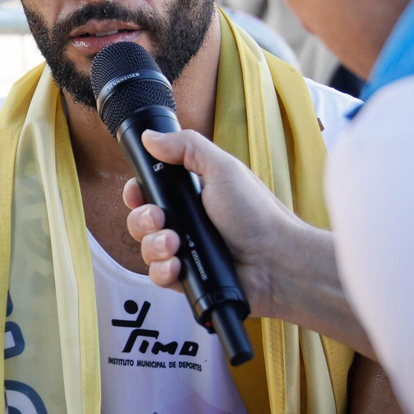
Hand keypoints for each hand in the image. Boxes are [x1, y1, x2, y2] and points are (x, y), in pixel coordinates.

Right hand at [123, 128, 296, 317]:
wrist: (275, 262)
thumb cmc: (257, 214)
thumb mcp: (223, 169)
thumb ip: (186, 147)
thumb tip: (151, 136)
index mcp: (192, 194)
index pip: (150, 191)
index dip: (137, 192)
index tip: (138, 193)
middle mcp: (186, 221)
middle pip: (141, 219)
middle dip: (142, 219)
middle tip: (160, 219)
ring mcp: (185, 250)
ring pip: (145, 248)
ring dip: (154, 245)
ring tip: (175, 244)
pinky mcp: (186, 277)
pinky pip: (157, 275)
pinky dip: (163, 270)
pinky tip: (178, 265)